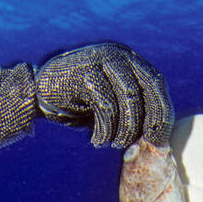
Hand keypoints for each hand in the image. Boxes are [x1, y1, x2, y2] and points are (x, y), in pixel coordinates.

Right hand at [35, 42, 173, 147]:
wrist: (40, 92)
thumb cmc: (81, 103)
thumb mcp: (112, 105)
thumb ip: (133, 111)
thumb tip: (158, 137)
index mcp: (130, 61)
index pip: (157, 85)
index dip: (162, 113)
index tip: (159, 141)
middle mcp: (119, 56)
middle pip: (144, 93)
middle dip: (143, 124)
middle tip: (133, 145)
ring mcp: (102, 60)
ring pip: (127, 100)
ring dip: (122, 130)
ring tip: (112, 144)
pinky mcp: (86, 72)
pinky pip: (106, 106)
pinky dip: (104, 129)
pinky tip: (96, 139)